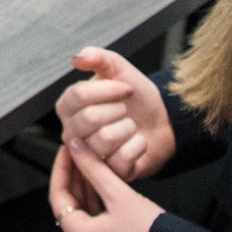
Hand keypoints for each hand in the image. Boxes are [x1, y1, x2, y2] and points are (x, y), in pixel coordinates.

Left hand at [51, 144, 164, 231]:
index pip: (58, 197)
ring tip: (95, 170)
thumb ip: (95, 169)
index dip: (62, 169)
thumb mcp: (120, 195)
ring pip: (87, 221)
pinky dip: (101, 212)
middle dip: (76, 181)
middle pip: (72, 209)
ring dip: (89, 196)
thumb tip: (77, 148)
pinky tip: (108, 195)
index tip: (67, 151)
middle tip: (82, 157)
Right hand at [56, 46, 175, 180]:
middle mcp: (73, 133)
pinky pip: (123, 157)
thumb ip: (98, 58)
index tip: (126, 87)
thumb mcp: (119, 70)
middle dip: (118, 109)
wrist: (163, 121)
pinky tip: (137, 142)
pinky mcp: (110, 172)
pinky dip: (139, 145)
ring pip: (105, 139)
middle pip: (89, 119)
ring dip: (128, 127)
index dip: (107, 90)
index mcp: (68, 107)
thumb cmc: (136, 97)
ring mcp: (90, 155)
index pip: (77, 96)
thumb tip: (78, 58)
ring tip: (130, 126)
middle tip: (126, 109)